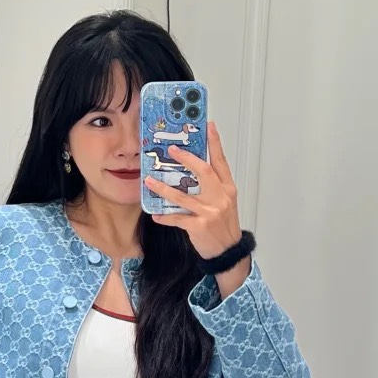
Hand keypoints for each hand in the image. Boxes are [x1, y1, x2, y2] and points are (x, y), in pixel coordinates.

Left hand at [144, 120, 241, 259]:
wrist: (229, 252)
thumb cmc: (224, 225)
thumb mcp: (225, 202)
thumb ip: (212, 186)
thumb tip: (192, 170)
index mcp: (227, 188)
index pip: (221, 161)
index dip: (215, 143)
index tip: (208, 126)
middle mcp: (220, 197)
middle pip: (203, 172)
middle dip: (186, 159)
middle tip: (172, 149)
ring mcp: (210, 212)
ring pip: (183, 196)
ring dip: (163, 188)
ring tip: (149, 181)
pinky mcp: (199, 226)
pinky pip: (177, 219)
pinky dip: (165, 217)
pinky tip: (155, 215)